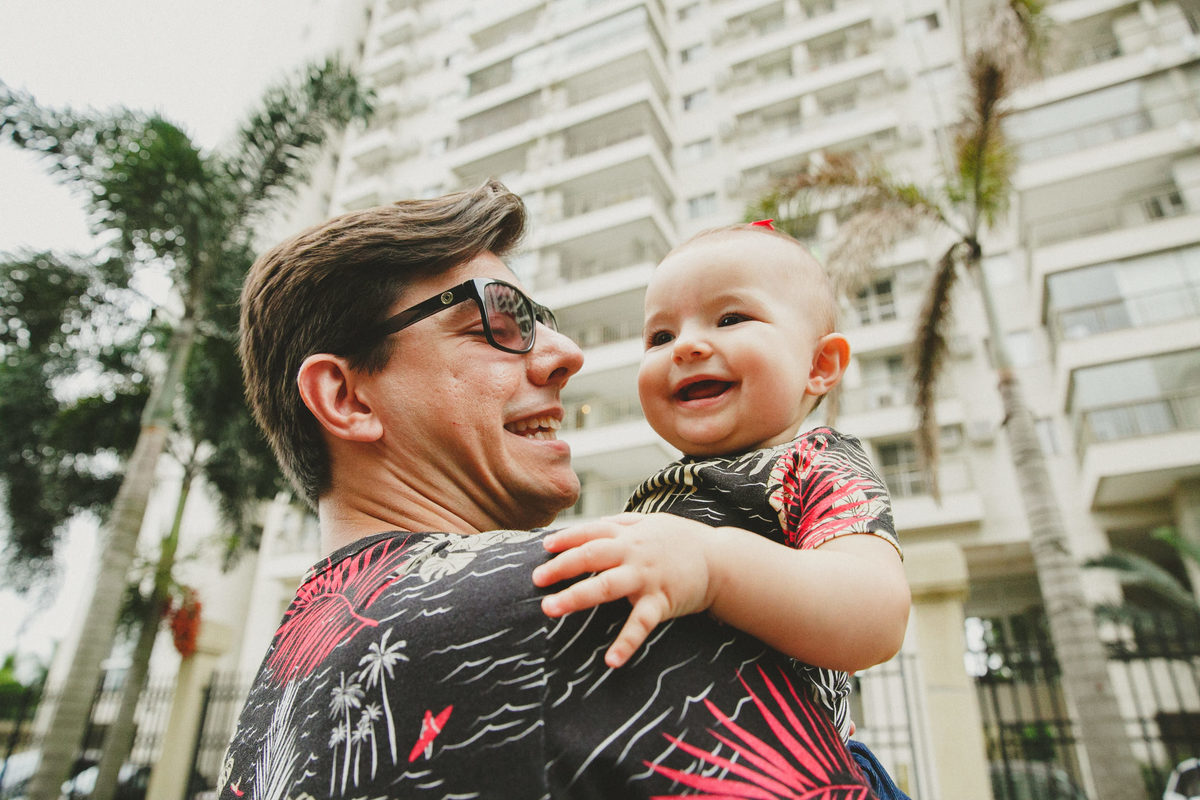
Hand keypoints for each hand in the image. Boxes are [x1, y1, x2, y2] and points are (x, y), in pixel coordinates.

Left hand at [532, 513, 720, 667]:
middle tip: (536, 579)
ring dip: (577, 597)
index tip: (544, 548)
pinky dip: (627, 642)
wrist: (722, 560)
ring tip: (551, 608)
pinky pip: (641, 623)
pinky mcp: (662, 601)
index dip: (567, 539)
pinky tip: (611, 660)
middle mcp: (634, 553)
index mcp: (629, 534)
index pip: (592, 532)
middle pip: (592, 556)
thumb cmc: (682, 541)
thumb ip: (621, 523)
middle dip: (562, 567)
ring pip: (607, 586)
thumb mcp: (651, 523)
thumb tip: (593, 523)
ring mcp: (647, 577)